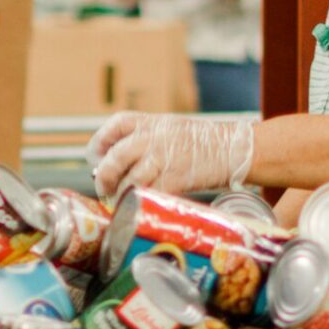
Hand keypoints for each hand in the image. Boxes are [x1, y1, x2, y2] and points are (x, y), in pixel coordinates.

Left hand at [90, 111, 256, 203]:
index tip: (96, 157)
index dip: (100, 142)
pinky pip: (151, 193)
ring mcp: (163, 158)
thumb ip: (145, 139)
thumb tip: (117, 162)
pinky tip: (141, 206)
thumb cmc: (201, 141)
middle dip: (104, 176)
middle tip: (103, 187)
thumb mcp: (169, 128)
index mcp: (149, 122)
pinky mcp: (175, 178)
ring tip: (121, 201)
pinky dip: (143, 202)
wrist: (233, 148)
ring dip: (122, 194)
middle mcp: (152, 137)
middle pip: (115, 157)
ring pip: (130, 180)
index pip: (114, 126)